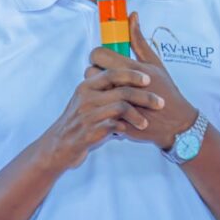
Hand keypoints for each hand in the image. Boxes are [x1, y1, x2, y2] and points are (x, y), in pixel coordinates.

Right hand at [40, 59, 165, 169]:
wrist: (59, 146)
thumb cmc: (78, 122)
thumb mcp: (86, 100)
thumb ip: (103, 89)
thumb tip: (126, 77)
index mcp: (87, 86)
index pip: (112, 72)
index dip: (132, 74)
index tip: (148, 79)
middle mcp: (86, 97)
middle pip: (122, 90)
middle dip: (145, 96)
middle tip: (160, 103)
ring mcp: (88, 114)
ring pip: (121, 107)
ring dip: (137, 115)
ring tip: (145, 123)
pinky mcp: (90, 131)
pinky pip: (114, 125)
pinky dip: (126, 128)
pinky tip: (131, 132)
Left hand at [85, 12, 197, 149]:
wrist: (176, 124)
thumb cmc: (166, 90)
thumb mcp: (155, 63)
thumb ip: (139, 40)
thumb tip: (131, 16)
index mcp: (131, 68)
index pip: (98, 54)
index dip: (98, 56)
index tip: (105, 61)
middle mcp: (122, 85)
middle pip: (90, 71)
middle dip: (96, 73)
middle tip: (107, 78)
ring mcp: (118, 103)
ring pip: (92, 90)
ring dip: (97, 90)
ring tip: (109, 92)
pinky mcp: (116, 119)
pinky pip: (98, 108)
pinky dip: (103, 107)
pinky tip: (112, 107)